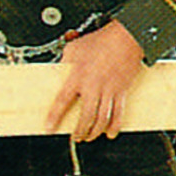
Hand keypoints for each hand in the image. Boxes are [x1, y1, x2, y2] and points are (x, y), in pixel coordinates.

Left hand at [45, 20, 144, 141]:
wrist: (126, 38)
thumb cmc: (101, 41)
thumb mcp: (73, 48)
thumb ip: (64, 62)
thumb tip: (59, 70)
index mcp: (78, 76)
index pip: (62, 101)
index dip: (55, 116)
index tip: (49, 127)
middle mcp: (93, 86)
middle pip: (85, 116)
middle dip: (79, 131)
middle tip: (75, 137)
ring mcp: (109, 91)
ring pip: (102, 118)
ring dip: (95, 131)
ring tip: (88, 137)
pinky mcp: (122, 91)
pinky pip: (119, 113)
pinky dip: (115, 125)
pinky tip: (110, 133)